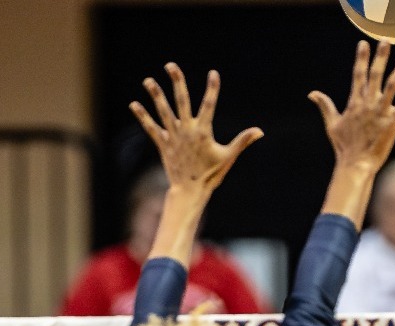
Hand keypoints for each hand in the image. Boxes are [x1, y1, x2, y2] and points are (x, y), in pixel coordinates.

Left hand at [129, 64, 262, 195]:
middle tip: (171, 66)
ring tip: (147, 80)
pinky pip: (151, 128)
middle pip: (181, 101)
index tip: (214, 73)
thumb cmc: (211, 175)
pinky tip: (134, 104)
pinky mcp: (163, 144)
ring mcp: (173, 136)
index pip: (209, 105)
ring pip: (163, 111)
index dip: (212, 88)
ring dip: (155, 95)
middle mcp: (186, 130)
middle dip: (177, 82)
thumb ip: (242, 141)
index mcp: (203, 131)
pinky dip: (143, 116)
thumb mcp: (228, 156)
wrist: (190, 191)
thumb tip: (260, 131)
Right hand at [310, 42, 394, 173]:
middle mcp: (368, 104)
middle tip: (386, 40)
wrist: (356, 165)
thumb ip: (325, 106)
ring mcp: (381, 112)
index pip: (358, 74)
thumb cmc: (344, 147)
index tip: (364, 43)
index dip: (361, 58)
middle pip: (375, 74)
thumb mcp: (332, 124)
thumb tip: (312, 93)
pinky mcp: (393, 122)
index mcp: (354, 102)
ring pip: (392, 85)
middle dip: (380, 56)